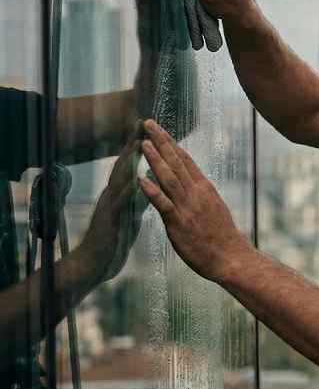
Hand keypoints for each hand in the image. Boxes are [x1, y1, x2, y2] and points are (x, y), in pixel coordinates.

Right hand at [78, 139, 149, 282]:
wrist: (95, 265)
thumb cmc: (114, 239)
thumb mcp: (128, 214)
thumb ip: (138, 198)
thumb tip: (149, 183)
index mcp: (121, 194)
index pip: (132, 166)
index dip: (142, 147)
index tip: (153, 128)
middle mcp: (113, 197)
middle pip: (124, 166)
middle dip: (134, 144)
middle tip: (144, 123)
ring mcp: (110, 209)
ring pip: (119, 182)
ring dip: (128, 163)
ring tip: (139, 143)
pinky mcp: (110, 224)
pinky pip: (119, 207)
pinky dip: (127, 194)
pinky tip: (134, 182)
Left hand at [138, 119, 248, 278]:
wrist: (231, 258)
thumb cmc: (221, 236)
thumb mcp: (213, 207)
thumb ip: (198, 193)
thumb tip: (185, 180)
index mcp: (204, 188)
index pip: (185, 160)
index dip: (170, 142)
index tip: (159, 128)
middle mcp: (196, 193)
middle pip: (176, 162)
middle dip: (161, 141)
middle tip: (148, 123)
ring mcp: (188, 207)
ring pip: (169, 178)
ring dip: (155, 159)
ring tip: (143, 143)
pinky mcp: (179, 223)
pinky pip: (163, 205)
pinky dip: (152, 191)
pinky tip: (141, 179)